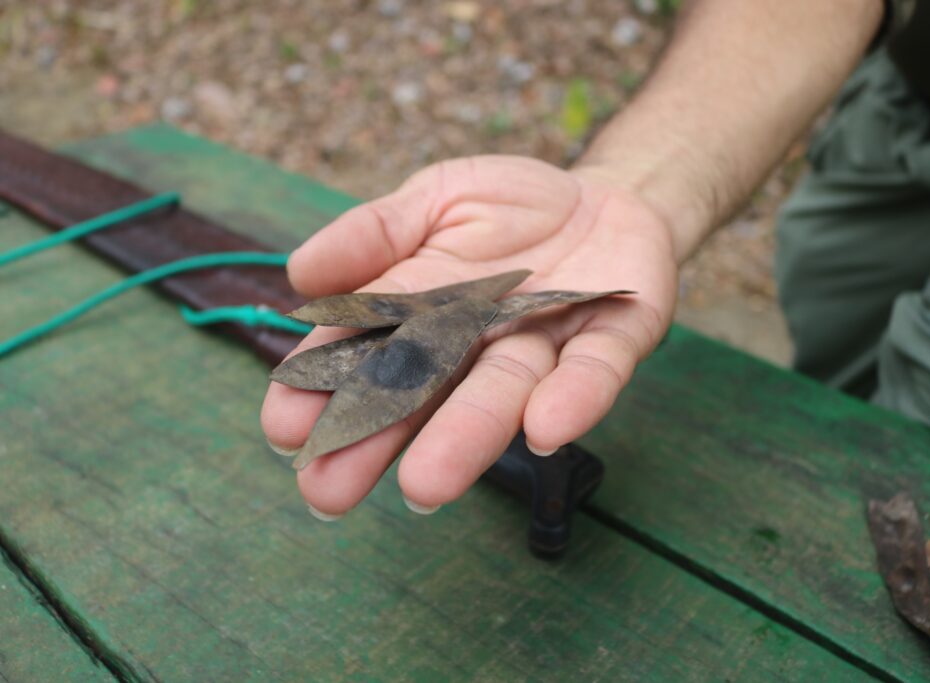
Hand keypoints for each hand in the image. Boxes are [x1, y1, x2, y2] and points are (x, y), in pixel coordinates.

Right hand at [261, 155, 681, 516]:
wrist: (606, 197)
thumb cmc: (510, 206)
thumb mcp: (434, 198)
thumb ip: (373, 231)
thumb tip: (299, 273)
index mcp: (425, 309)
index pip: (365, 350)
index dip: (324, 387)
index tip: (283, 429)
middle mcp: (478, 343)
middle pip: (425, 394)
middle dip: (377, 441)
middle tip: (327, 494)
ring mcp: (545, 345)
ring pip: (502, 395)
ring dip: (467, 438)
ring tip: (424, 486)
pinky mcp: (612, 340)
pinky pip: (595, 372)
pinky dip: (573, 401)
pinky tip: (544, 431)